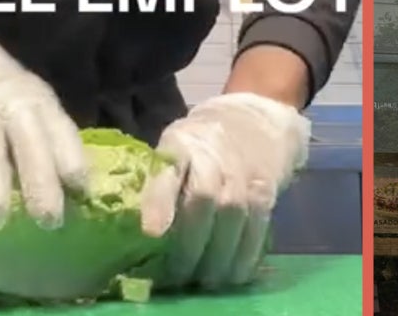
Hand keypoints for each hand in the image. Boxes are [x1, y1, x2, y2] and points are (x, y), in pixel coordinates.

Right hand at [0, 15, 87, 229]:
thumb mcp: (21, 103)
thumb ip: (37, 138)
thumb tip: (65, 189)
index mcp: (38, 102)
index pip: (62, 132)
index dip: (73, 161)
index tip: (84, 193)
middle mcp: (12, 102)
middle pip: (30, 143)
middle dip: (41, 181)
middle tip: (49, 220)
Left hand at [142, 92, 311, 289]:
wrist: (257, 117)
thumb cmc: (204, 139)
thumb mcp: (176, 145)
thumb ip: (160, 179)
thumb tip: (131, 226)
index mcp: (181, 143)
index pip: (170, 171)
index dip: (161, 201)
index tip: (152, 232)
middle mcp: (214, 155)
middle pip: (202, 199)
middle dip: (189, 244)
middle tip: (176, 276)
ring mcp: (243, 172)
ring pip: (232, 216)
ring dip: (218, 255)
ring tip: (205, 281)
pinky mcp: (266, 188)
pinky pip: (257, 224)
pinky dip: (246, 253)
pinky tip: (234, 274)